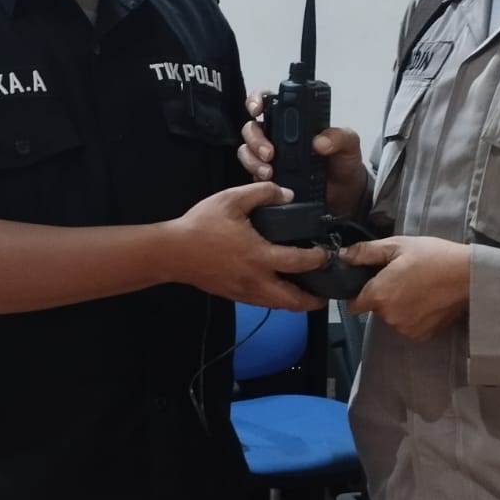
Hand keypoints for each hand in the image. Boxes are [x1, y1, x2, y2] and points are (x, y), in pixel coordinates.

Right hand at [169, 182, 327, 310]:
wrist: (173, 252)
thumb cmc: (201, 225)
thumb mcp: (231, 200)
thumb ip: (262, 193)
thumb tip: (287, 194)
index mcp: (258, 255)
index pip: (299, 262)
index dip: (318, 259)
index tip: (326, 253)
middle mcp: (255, 279)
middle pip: (293, 300)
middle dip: (314, 300)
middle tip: (327, 292)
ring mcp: (245, 292)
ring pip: (278, 306)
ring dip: (296, 303)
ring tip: (309, 295)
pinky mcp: (235, 296)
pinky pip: (263, 303)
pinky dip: (277, 300)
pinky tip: (280, 289)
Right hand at [239, 89, 368, 216]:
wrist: (345, 194)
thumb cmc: (344, 163)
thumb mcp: (349, 145)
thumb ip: (339, 137)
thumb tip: (319, 141)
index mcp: (295, 121)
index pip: (268, 102)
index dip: (256, 100)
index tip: (257, 109)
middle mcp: (278, 136)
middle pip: (252, 128)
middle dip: (255, 139)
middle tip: (270, 153)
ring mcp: (271, 157)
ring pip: (247, 151)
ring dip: (253, 160)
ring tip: (269, 172)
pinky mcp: (268, 178)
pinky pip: (251, 174)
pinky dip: (256, 176)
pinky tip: (270, 182)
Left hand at [344, 236, 470, 339]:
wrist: (470, 276)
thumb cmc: (433, 256)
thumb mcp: (398, 245)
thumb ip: (366, 252)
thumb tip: (343, 256)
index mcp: (379, 295)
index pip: (353, 305)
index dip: (359, 293)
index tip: (371, 283)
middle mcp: (389, 317)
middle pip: (375, 310)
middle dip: (384, 297)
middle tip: (403, 278)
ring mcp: (406, 329)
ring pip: (393, 318)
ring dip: (399, 307)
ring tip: (418, 289)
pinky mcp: (423, 336)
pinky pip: (409, 326)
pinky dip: (415, 317)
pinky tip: (428, 301)